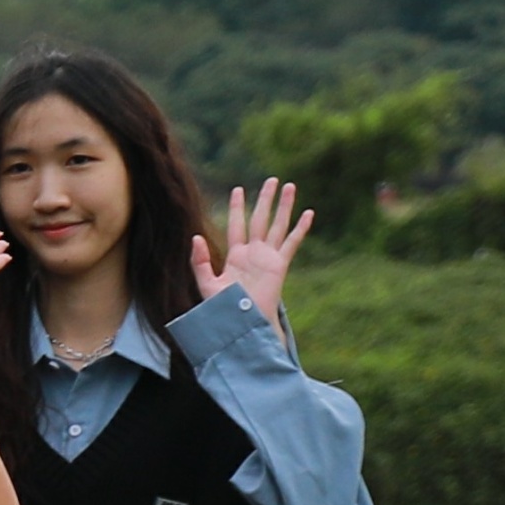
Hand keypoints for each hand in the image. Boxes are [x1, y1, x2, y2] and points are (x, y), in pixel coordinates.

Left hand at [199, 179, 311, 324]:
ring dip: (284, 206)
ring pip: (277, 225)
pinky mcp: (280, 265)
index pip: (237, 225)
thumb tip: (196, 237)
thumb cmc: (223, 309)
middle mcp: (253, 253)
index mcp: (235, 255)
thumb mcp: (206, 283)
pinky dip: (300, 228)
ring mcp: (268, 258)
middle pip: (260, 219)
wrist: (243, 324)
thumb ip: (199, 261)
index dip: (237, 207)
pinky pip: (291, 242)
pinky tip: (308, 213)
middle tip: (272, 180)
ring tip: (290, 186)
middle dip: (265, 199)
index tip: (238, 189)